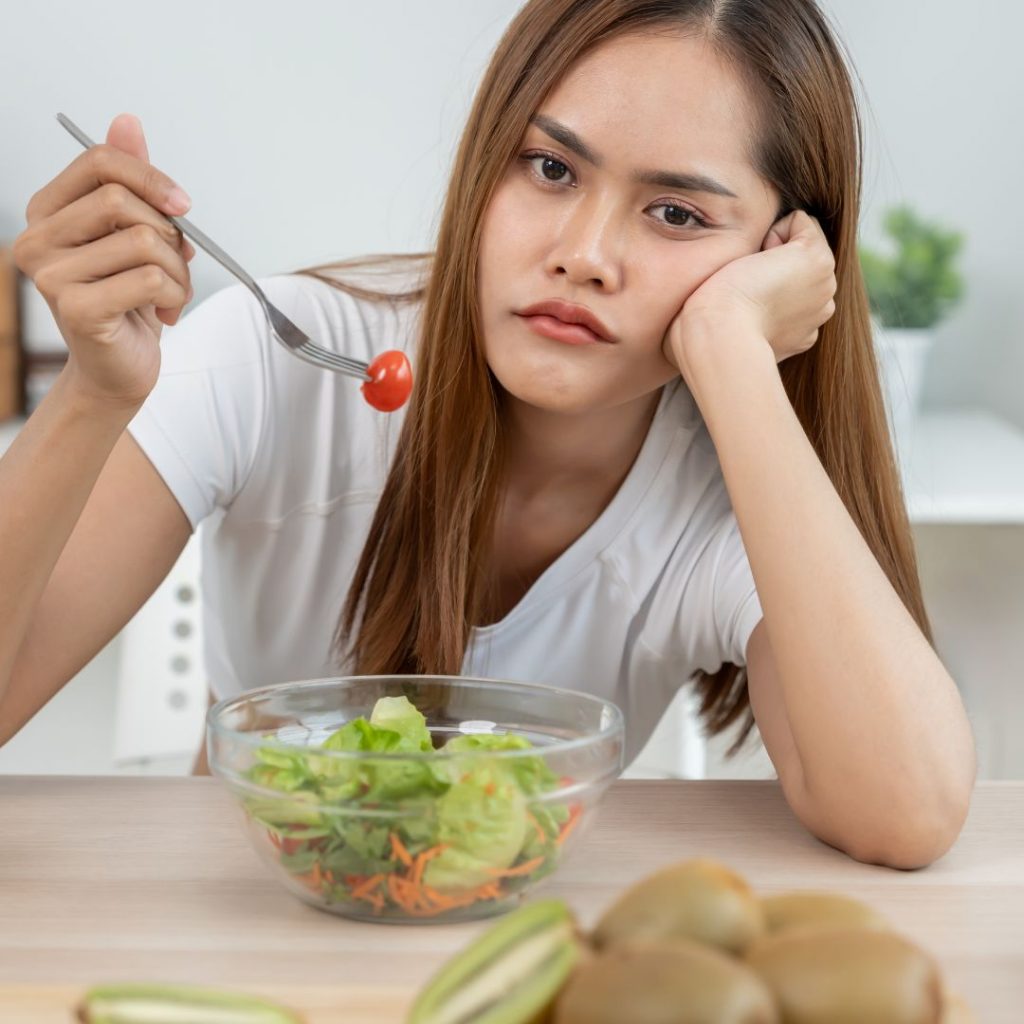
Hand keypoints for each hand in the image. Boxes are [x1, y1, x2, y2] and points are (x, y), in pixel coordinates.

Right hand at [12, 114, 194, 408]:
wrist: (119, 369)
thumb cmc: (128, 302)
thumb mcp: (135, 236)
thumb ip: (131, 182)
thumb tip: (126, 121)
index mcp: (48, 211)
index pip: (99, 162)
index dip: (151, 177)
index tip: (183, 205)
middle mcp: (37, 239)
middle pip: (122, 201)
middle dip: (170, 234)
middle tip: (177, 264)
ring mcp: (50, 275)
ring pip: (145, 242)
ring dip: (178, 271)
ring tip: (170, 294)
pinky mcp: (75, 308)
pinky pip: (149, 279)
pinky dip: (175, 295)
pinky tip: (165, 313)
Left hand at [664, 210, 836, 374]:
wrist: (717, 336)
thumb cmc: (709, 335)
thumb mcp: (733, 322)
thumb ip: (746, 308)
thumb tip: (732, 288)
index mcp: (801, 327)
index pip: (785, 283)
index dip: (758, 279)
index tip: (740, 301)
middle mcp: (819, 307)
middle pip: (793, 261)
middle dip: (768, 262)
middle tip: (745, 290)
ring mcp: (824, 285)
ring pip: (796, 242)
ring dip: (769, 251)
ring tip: (751, 279)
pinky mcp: (818, 261)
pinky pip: (800, 221)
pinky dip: (774, 230)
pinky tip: (758, 261)